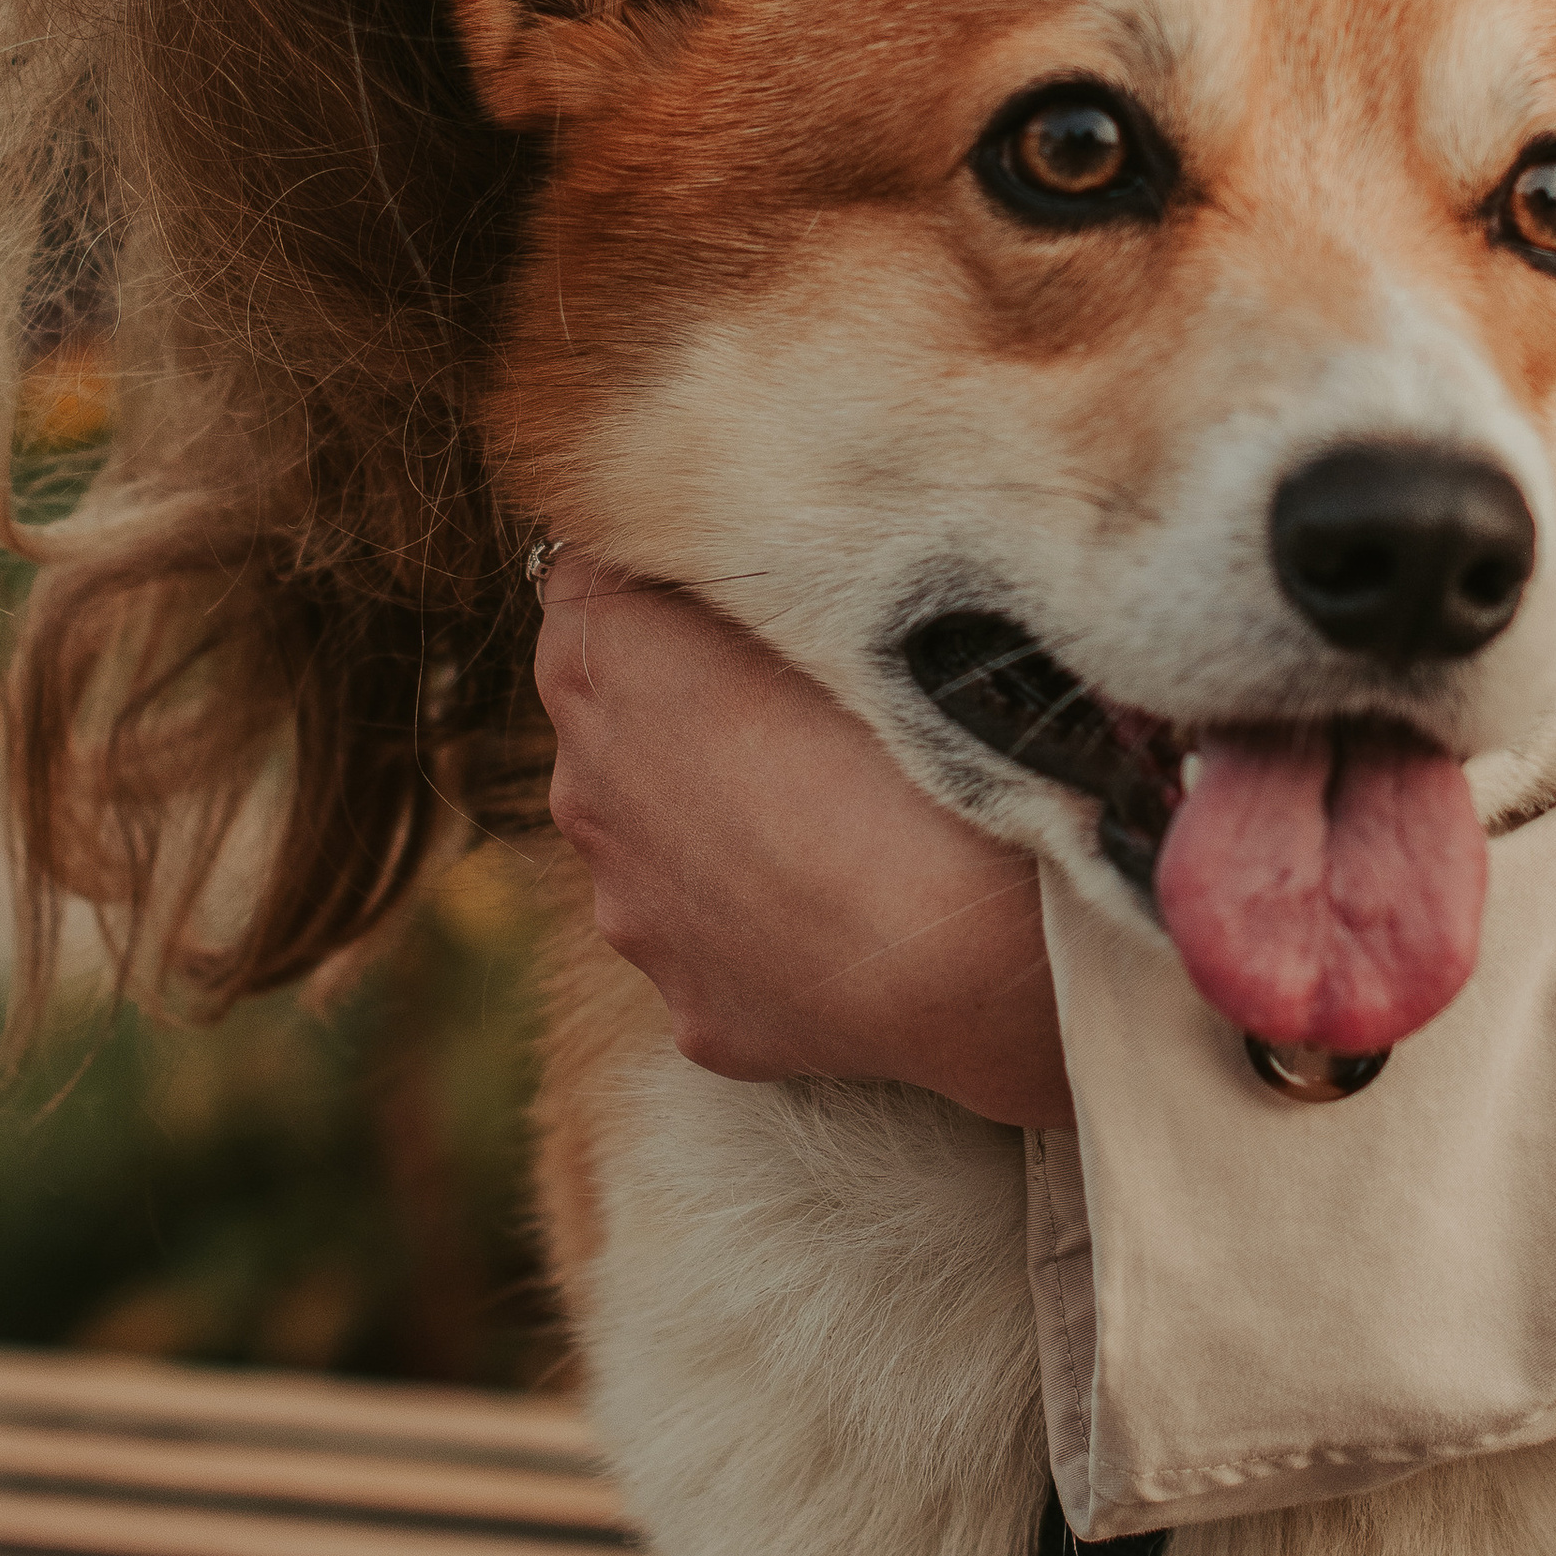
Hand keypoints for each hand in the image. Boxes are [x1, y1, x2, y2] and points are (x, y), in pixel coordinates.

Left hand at [534, 560, 1071, 1129]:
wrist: (971, 951)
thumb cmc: (918, 740)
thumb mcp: (831, 596)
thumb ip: (743, 568)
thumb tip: (715, 546)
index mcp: (601, 669)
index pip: (583, 582)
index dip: (663, 576)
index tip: (742, 581)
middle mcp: (587, 796)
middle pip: (613, 719)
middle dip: (685, 705)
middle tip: (808, 701)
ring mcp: (636, 917)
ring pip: (661, 842)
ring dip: (722, 821)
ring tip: (841, 819)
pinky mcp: (693, 1010)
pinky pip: (721, 945)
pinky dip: (770, 925)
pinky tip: (853, 917)